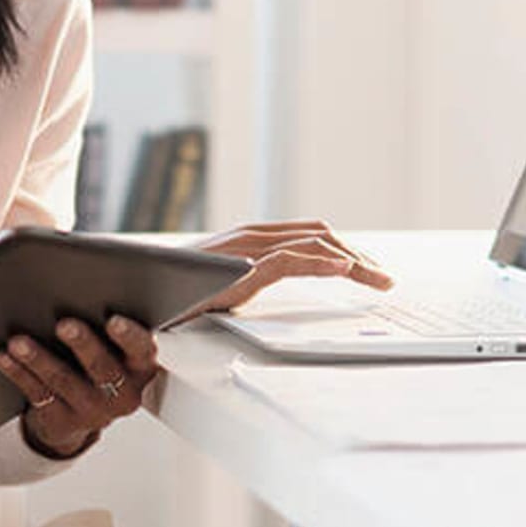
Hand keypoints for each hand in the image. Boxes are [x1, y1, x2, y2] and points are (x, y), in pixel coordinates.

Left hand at [0, 315, 158, 458]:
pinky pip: (38, 395)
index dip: (129, 336)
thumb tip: (85, 287)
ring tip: (19, 342)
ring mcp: (92, 411)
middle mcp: (122, 393)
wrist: (81, 412)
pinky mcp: (63, 421)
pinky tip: (7, 357)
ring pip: (63, 380)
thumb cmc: (99, 365)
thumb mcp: (117, 350)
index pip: (142, 350)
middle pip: (101, 367)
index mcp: (140, 368)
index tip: (113, 321)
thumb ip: (110, 326)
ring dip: (39, 358)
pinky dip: (19, 373)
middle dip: (82, 344)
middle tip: (64, 325)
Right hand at [179, 219, 394, 318]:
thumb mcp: (223, 282)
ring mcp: (249, 248)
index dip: (346, 250)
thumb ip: (249, 278)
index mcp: (253, 238)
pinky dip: (324, 264)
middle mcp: (255, 236)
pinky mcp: (243, 267)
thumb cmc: (177, 290)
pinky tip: (346, 272)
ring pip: (316, 244)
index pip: (311, 235)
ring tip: (378, 280)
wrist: (141, 291)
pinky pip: (292, 260)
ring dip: (355, 263)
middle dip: (360, 255)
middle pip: (322, 235)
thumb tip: (266, 287)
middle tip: (384, 279)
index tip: (369, 271)